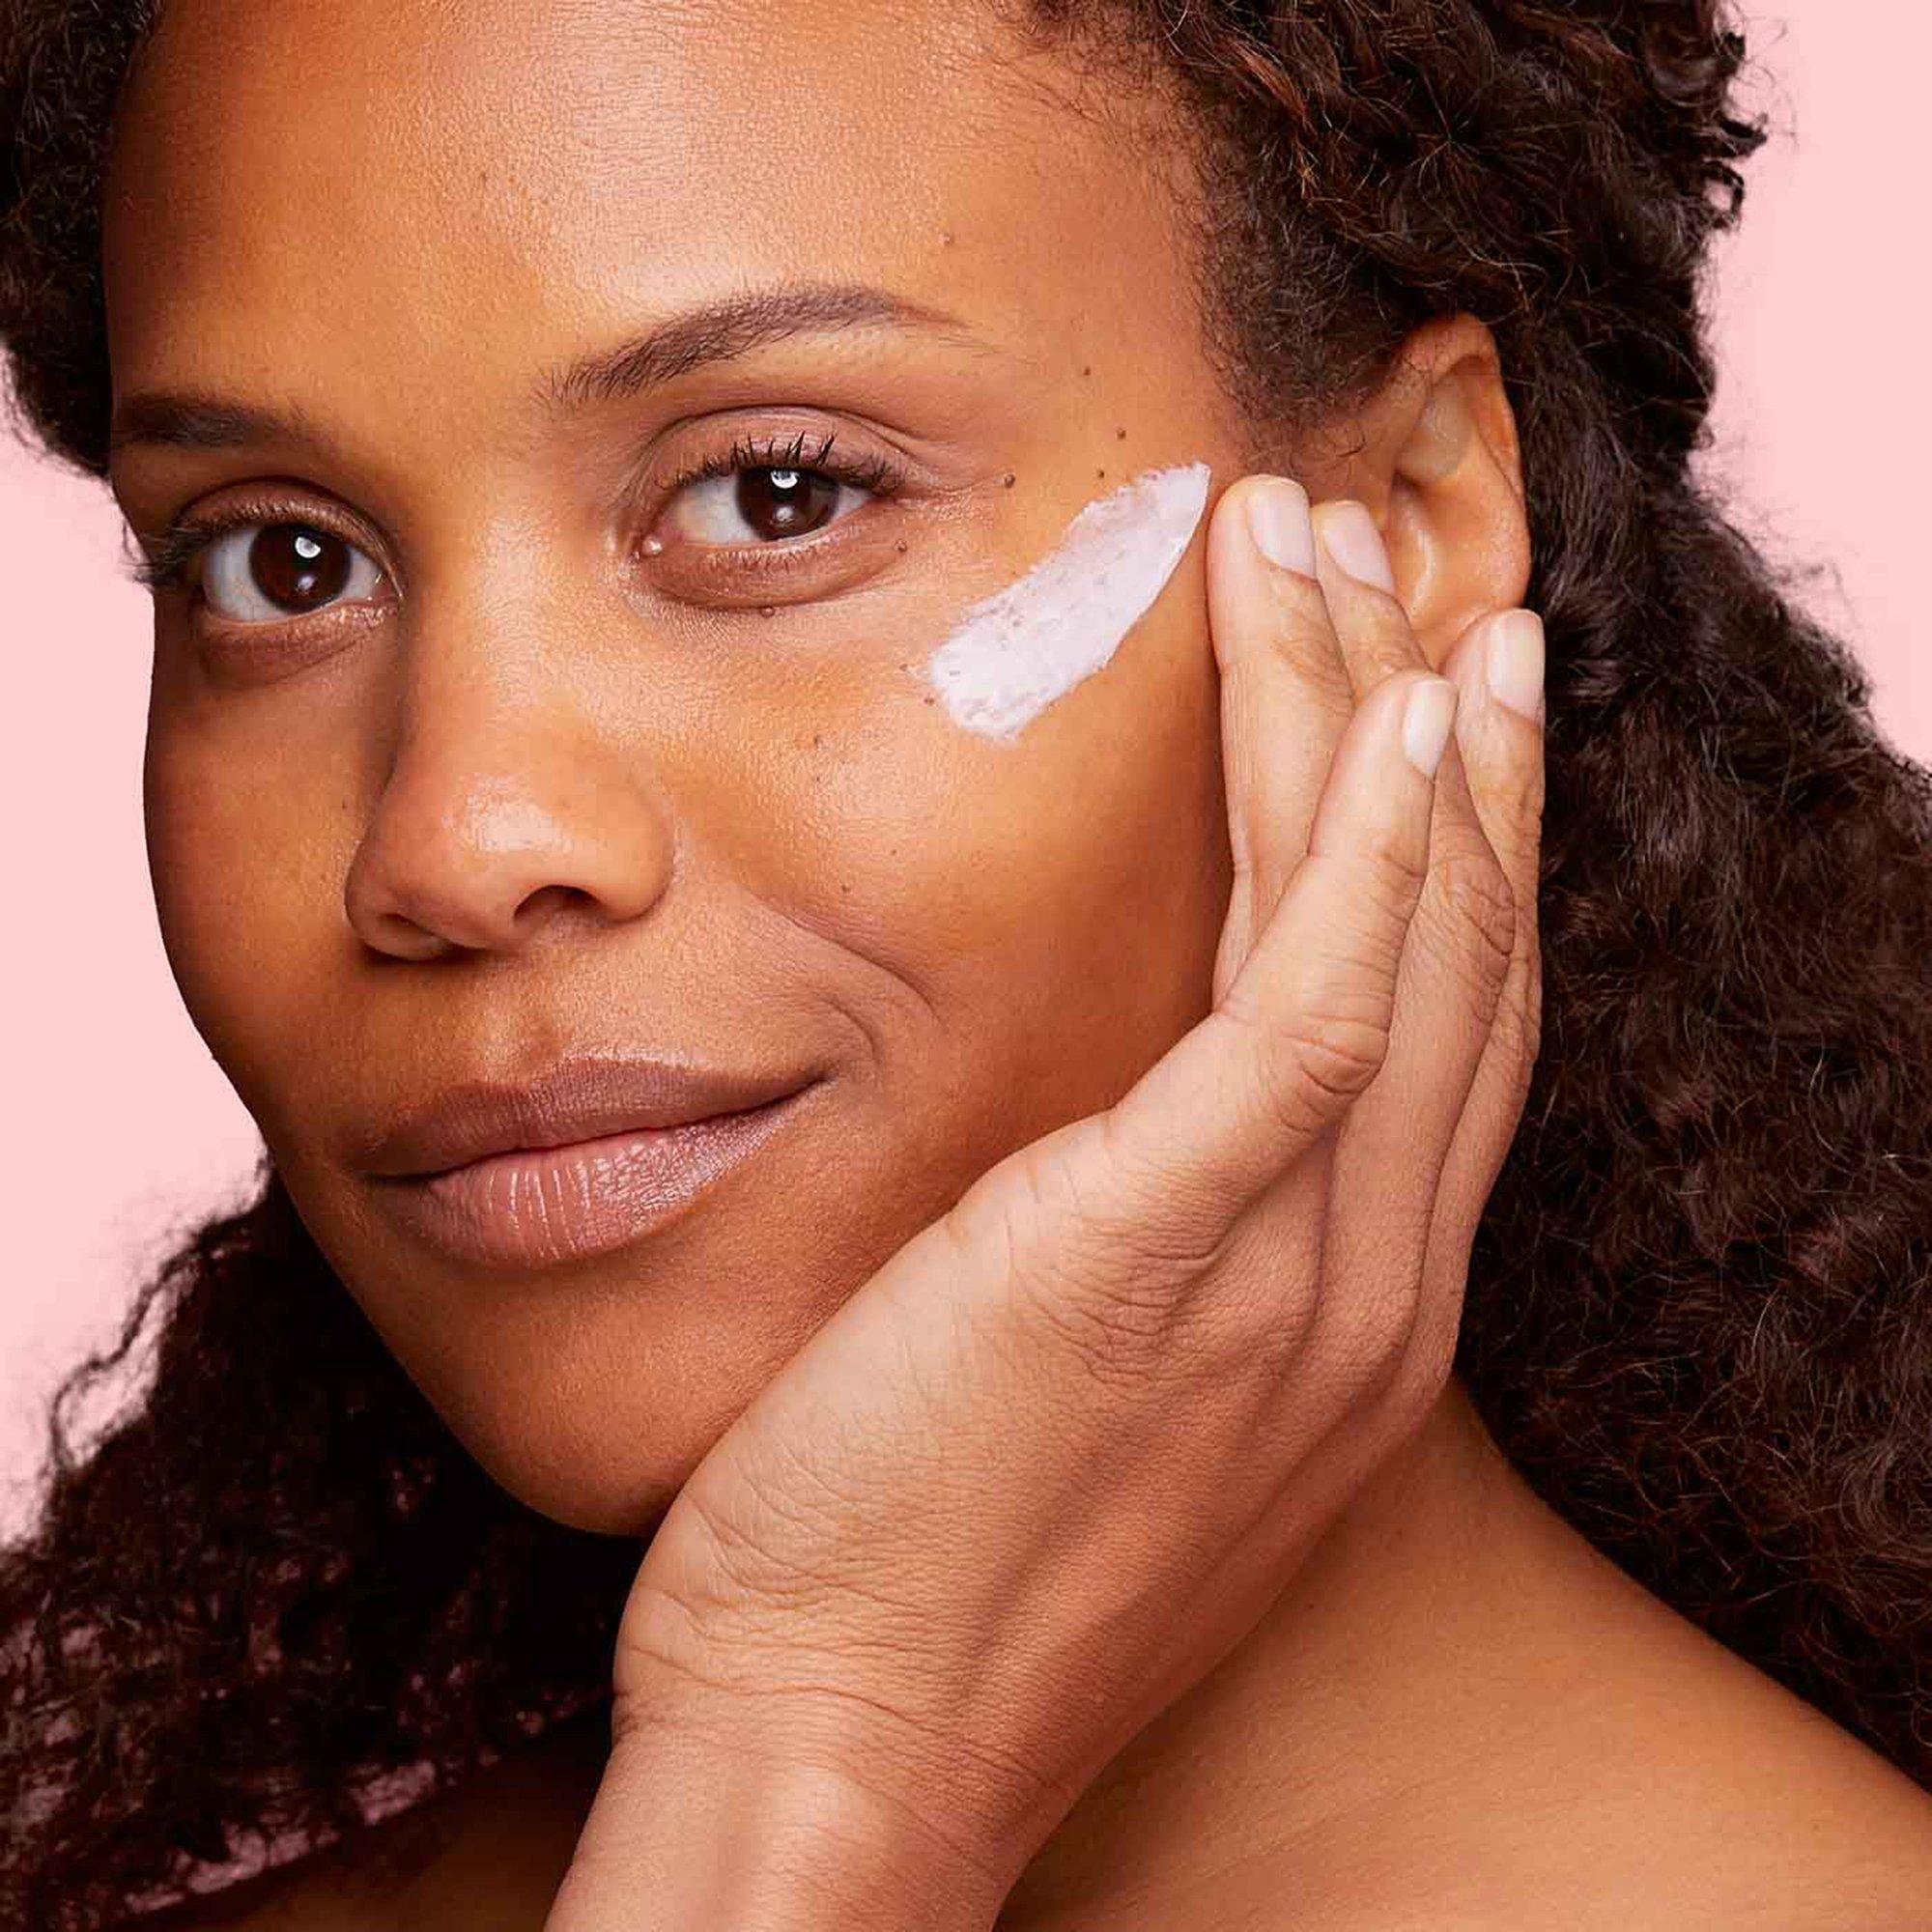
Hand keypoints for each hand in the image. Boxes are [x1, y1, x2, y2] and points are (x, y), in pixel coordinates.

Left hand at [543, 476, 1545, 1931]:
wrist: (844, 1740)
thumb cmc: (925, 1562)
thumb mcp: (1086, 1397)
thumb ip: (1153, 1256)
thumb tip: (1120, 1136)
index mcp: (1346, 1322)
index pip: (1442, 1041)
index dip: (1457, 862)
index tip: (1438, 717)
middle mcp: (1365, 1289)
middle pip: (1454, 962)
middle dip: (1447, 754)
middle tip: (1432, 582)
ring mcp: (1293, 1276)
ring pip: (1395, 940)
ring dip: (1382, 731)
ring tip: (1348, 558)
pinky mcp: (1172, 1249)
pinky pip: (1321, 1010)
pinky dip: (1372, 851)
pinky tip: (1392, 713)